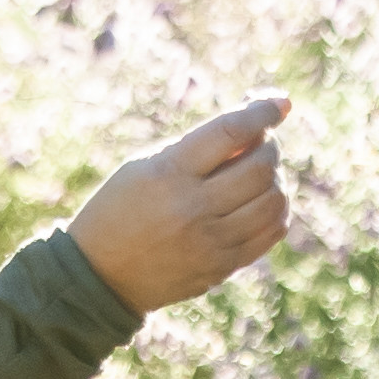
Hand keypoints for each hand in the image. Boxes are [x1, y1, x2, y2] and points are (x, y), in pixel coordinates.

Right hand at [71, 96, 295, 313]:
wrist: (100, 275)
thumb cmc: (121, 207)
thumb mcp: (145, 165)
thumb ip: (196, 147)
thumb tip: (256, 127)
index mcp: (168, 173)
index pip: (230, 132)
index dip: (262, 112)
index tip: (279, 102)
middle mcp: (191, 207)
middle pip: (259, 167)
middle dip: (269, 147)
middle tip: (261, 142)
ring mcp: (209, 241)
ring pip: (272, 201)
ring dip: (275, 179)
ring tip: (260, 174)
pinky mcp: (221, 267)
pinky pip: (270, 233)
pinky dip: (276, 211)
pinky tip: (263, 201)